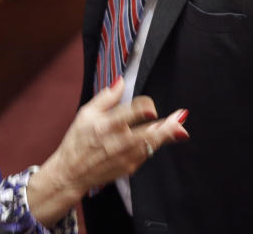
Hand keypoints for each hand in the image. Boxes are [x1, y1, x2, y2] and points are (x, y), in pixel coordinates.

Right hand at [26, 78, 188, 224]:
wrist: (71, 172)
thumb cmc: (77, 140)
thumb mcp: (85, 113)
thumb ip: (106, 97)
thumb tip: (121, 81)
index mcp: (105, 125)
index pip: (129, 113)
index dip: (143, 107)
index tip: (151, 106)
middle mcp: (117, 142)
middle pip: (146, 133)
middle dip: (166, 126)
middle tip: (181, 117)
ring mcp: (125, 157)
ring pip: (151, 145)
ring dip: (167, 136)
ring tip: (180, 128)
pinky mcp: (130, 167)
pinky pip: (147, 154)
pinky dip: (155, 144)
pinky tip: (163, 136)